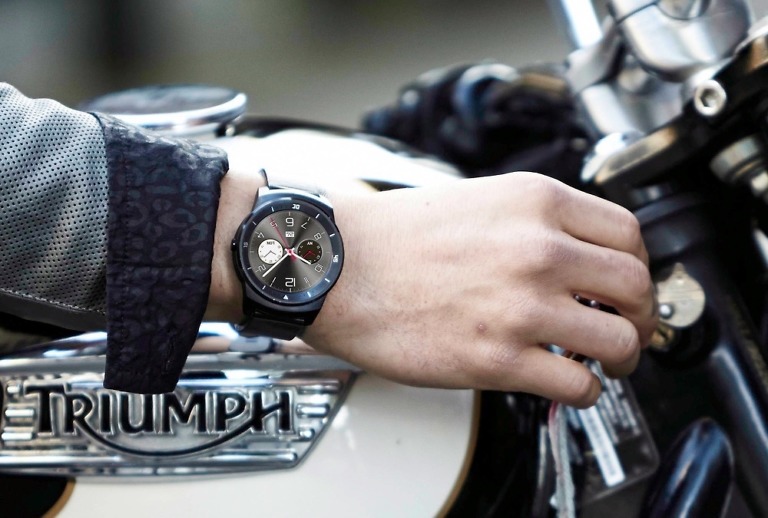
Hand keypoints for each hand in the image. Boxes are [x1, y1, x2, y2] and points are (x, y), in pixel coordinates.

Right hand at [303, 172, 657, 407]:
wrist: (335, 267)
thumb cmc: (390, 237)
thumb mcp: (476, 199)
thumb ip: (533, 220)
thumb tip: (573, 253)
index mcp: (535, 201)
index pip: (627, 233)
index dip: (636, 265)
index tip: (627, 285)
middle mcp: (538, 249)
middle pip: (635, 286)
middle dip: (640, 314)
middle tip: (628, 327)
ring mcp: (521, 305)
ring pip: (619, 339)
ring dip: (621, 357)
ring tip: (603, 362)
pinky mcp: (498, 358)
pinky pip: (577, 384)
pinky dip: (584, 390)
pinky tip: (566, 383)